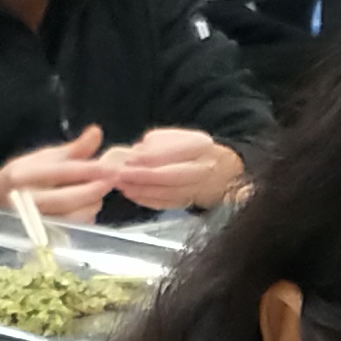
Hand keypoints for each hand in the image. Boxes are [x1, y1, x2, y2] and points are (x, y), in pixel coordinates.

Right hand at [0, 130, 116, 219]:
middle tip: (112, 180)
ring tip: (97, 192)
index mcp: (25, 174)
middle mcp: (26, 199)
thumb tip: (97, 132)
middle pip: (68, 198)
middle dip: (94, 190)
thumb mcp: (46, 158)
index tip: (112, 168)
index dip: (91, 170)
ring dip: (92, 204)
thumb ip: (75, 149)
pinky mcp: (42, 236)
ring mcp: (33, 221)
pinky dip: (86, 217)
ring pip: (71, 216)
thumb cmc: (26, 177)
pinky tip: (87, 206)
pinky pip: (72, 228)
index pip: (62, 172)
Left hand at [102, 127, 247, 212]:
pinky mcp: (188, 203)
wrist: (219, 172)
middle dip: (143, 176)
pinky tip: (131, 193)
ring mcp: (197, 189)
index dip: (150, 158)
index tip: (129, 158)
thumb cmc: (191, 151)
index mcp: (200, 146)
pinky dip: (146, 199)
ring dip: (141, 189)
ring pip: (166, 192)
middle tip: (121, 174)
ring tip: (121, 184)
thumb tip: (136, 155)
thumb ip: (156, 144)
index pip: (175, 154)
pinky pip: (165, 203)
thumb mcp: (176, 137)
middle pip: (171, 176)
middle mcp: (202, 169)